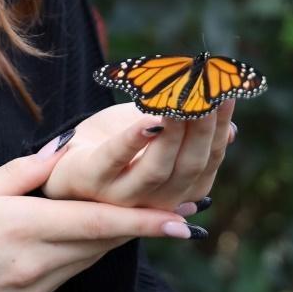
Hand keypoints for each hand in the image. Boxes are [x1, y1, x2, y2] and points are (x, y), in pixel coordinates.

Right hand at [0, 143, 196, 291]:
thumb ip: (20, 171)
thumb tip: (62, 151)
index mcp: (21, 227)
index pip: (98, 222)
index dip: (144, 221)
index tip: (183, 218)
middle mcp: (33, 265)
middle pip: (101, 243)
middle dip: (140, 226)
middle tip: (180, 210)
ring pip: (85, 261)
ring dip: (112, 240)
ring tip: (142, 218)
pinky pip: (62, 278)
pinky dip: (80, 257)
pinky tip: (83, 240)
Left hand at [39, 99, 236, 211]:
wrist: (61, 165)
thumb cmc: (113, 147)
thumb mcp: (155, 133)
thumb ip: (188, 133)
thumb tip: (231, 129)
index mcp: (179, 189)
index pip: (210, 158)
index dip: (220, 126)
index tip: (227, 92)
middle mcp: (157, 200)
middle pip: (189, 164)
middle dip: (204, 128)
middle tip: (211, 93)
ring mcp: (123, 195)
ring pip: (158, 168)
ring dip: (174, 134)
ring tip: (184, 103)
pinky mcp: (92, 179)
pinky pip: (116, 159)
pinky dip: (134, 139)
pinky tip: (149, 119)